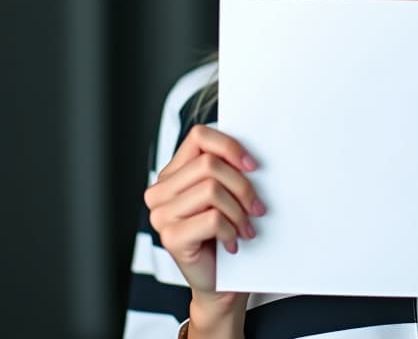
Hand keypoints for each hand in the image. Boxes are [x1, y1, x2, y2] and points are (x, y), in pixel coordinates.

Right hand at [144, 124, 264, 310]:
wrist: (221, 281)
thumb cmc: (225, 233)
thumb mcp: (226, 194)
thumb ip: (227, 169)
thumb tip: (251, 155)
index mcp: (172, 174)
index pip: (199, 136)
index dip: (229, 146)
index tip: (253, 165)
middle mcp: (160, 191)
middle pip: (210, 164)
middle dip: (242, 185)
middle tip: (257, 207)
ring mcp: (161, 214)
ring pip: (212, 189)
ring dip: (238, 210)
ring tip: (245, 226)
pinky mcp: (170, 237)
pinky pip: (212, 218)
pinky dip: (231, 230)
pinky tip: (233, 242)